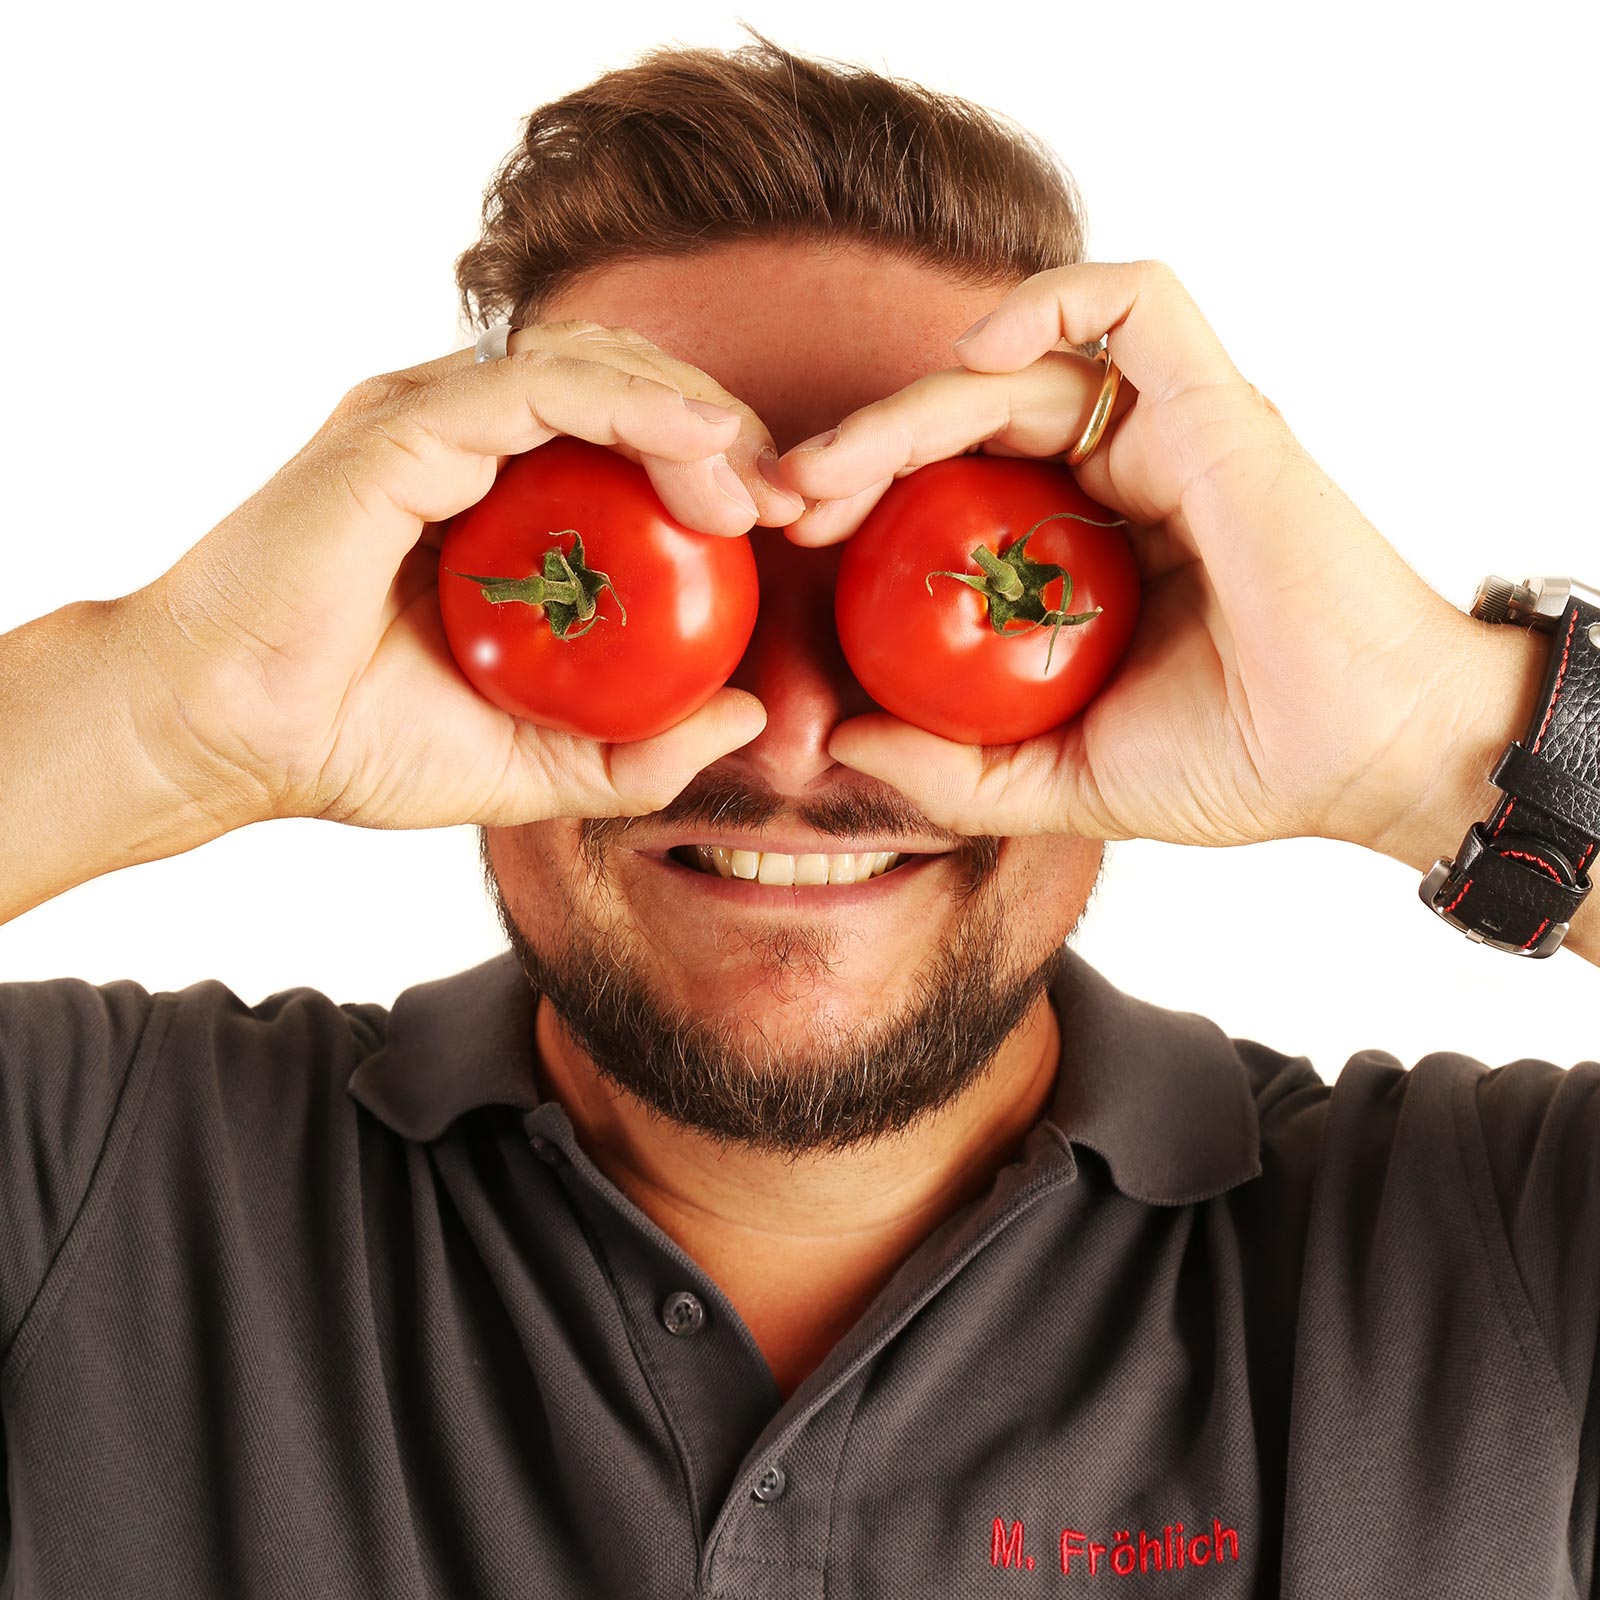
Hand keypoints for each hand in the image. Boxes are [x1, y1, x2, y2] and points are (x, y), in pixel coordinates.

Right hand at [124, 322, 801, 830]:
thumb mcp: (536, 766)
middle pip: (625, 384)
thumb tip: (751, 716)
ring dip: (692, 413)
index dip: (713, 466)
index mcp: (490, 497)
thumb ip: (638, 749)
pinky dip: (630, 403)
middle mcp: (463, 438)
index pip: (624, 440)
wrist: (227, 745)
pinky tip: (701, 448)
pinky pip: (536, 386)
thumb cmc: (359, 743)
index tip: (780, 528)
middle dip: (722, 431)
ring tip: (755, 487)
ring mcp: (428, 420)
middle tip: (787, 502)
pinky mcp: (400, 426)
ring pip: (592, 364)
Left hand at [775, 259, 1482, 852]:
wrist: (1363, 758)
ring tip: (828, 468)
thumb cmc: (1235, 763)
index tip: (797, 539)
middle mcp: (1121, 476)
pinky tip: (974, 357)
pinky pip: (1136, 305)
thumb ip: (955, 771)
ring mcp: (1169, 432)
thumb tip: (842, 747)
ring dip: (910, 403)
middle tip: (785, 499)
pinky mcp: (1217, 403)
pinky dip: (1053, 303)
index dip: (867, 496)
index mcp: (1084, 548)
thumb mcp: (1061, 780)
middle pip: (968, 422)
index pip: (954, 490)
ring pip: (1024, 368)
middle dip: (862, 448)